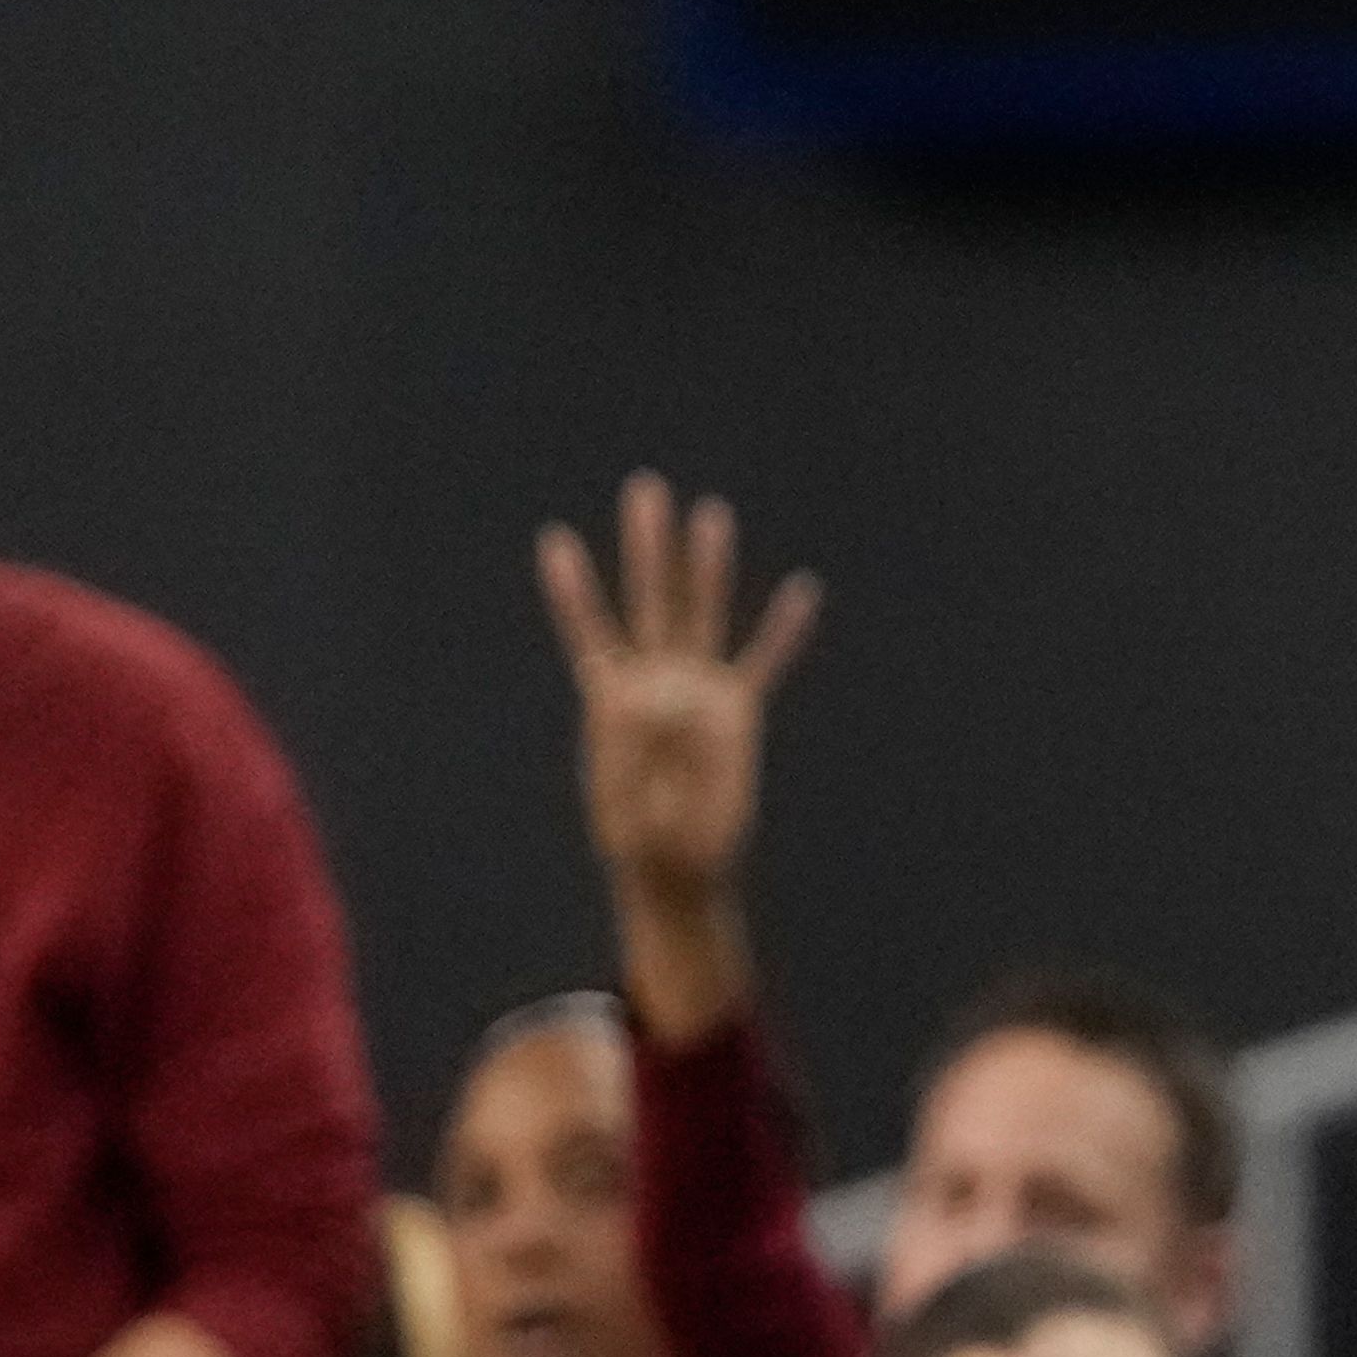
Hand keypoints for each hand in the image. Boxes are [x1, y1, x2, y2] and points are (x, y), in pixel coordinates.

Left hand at [535, 471, 820, 918]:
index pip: (593, 632)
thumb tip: (675, 698)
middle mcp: (658, 684)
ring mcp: (699, 693)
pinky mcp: (736, 713)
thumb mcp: (630, 801)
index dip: (571, 592)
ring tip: (711, 512)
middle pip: (652, 598)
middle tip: (645, 487)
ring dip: (707, 565)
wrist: (676, 869)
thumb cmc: (642, 842)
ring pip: (704, 614)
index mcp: (614, 700)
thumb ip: (646, 754)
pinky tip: (803, 593)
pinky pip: (764, 663)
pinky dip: (783, 631)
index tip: (552, 543)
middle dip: (648, 545)